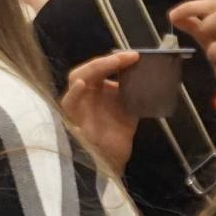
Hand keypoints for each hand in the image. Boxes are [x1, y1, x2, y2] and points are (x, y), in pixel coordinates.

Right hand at [59, 49, 141, 170]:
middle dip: (106, 62)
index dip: (116, 60)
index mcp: (97, 88)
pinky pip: (68, 103)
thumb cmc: (117, 133)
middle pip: (88, 69)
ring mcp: (77, 104)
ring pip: (76, 78)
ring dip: (93, 69)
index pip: (102, 68)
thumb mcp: (128, 107)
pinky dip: (74, 93)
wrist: (112, 159)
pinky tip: (82, 84)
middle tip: (127, 58)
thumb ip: (131, 91)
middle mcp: (84, 93)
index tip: (135, 57)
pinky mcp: (72, 118)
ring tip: (111, 63)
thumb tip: (146, 73)